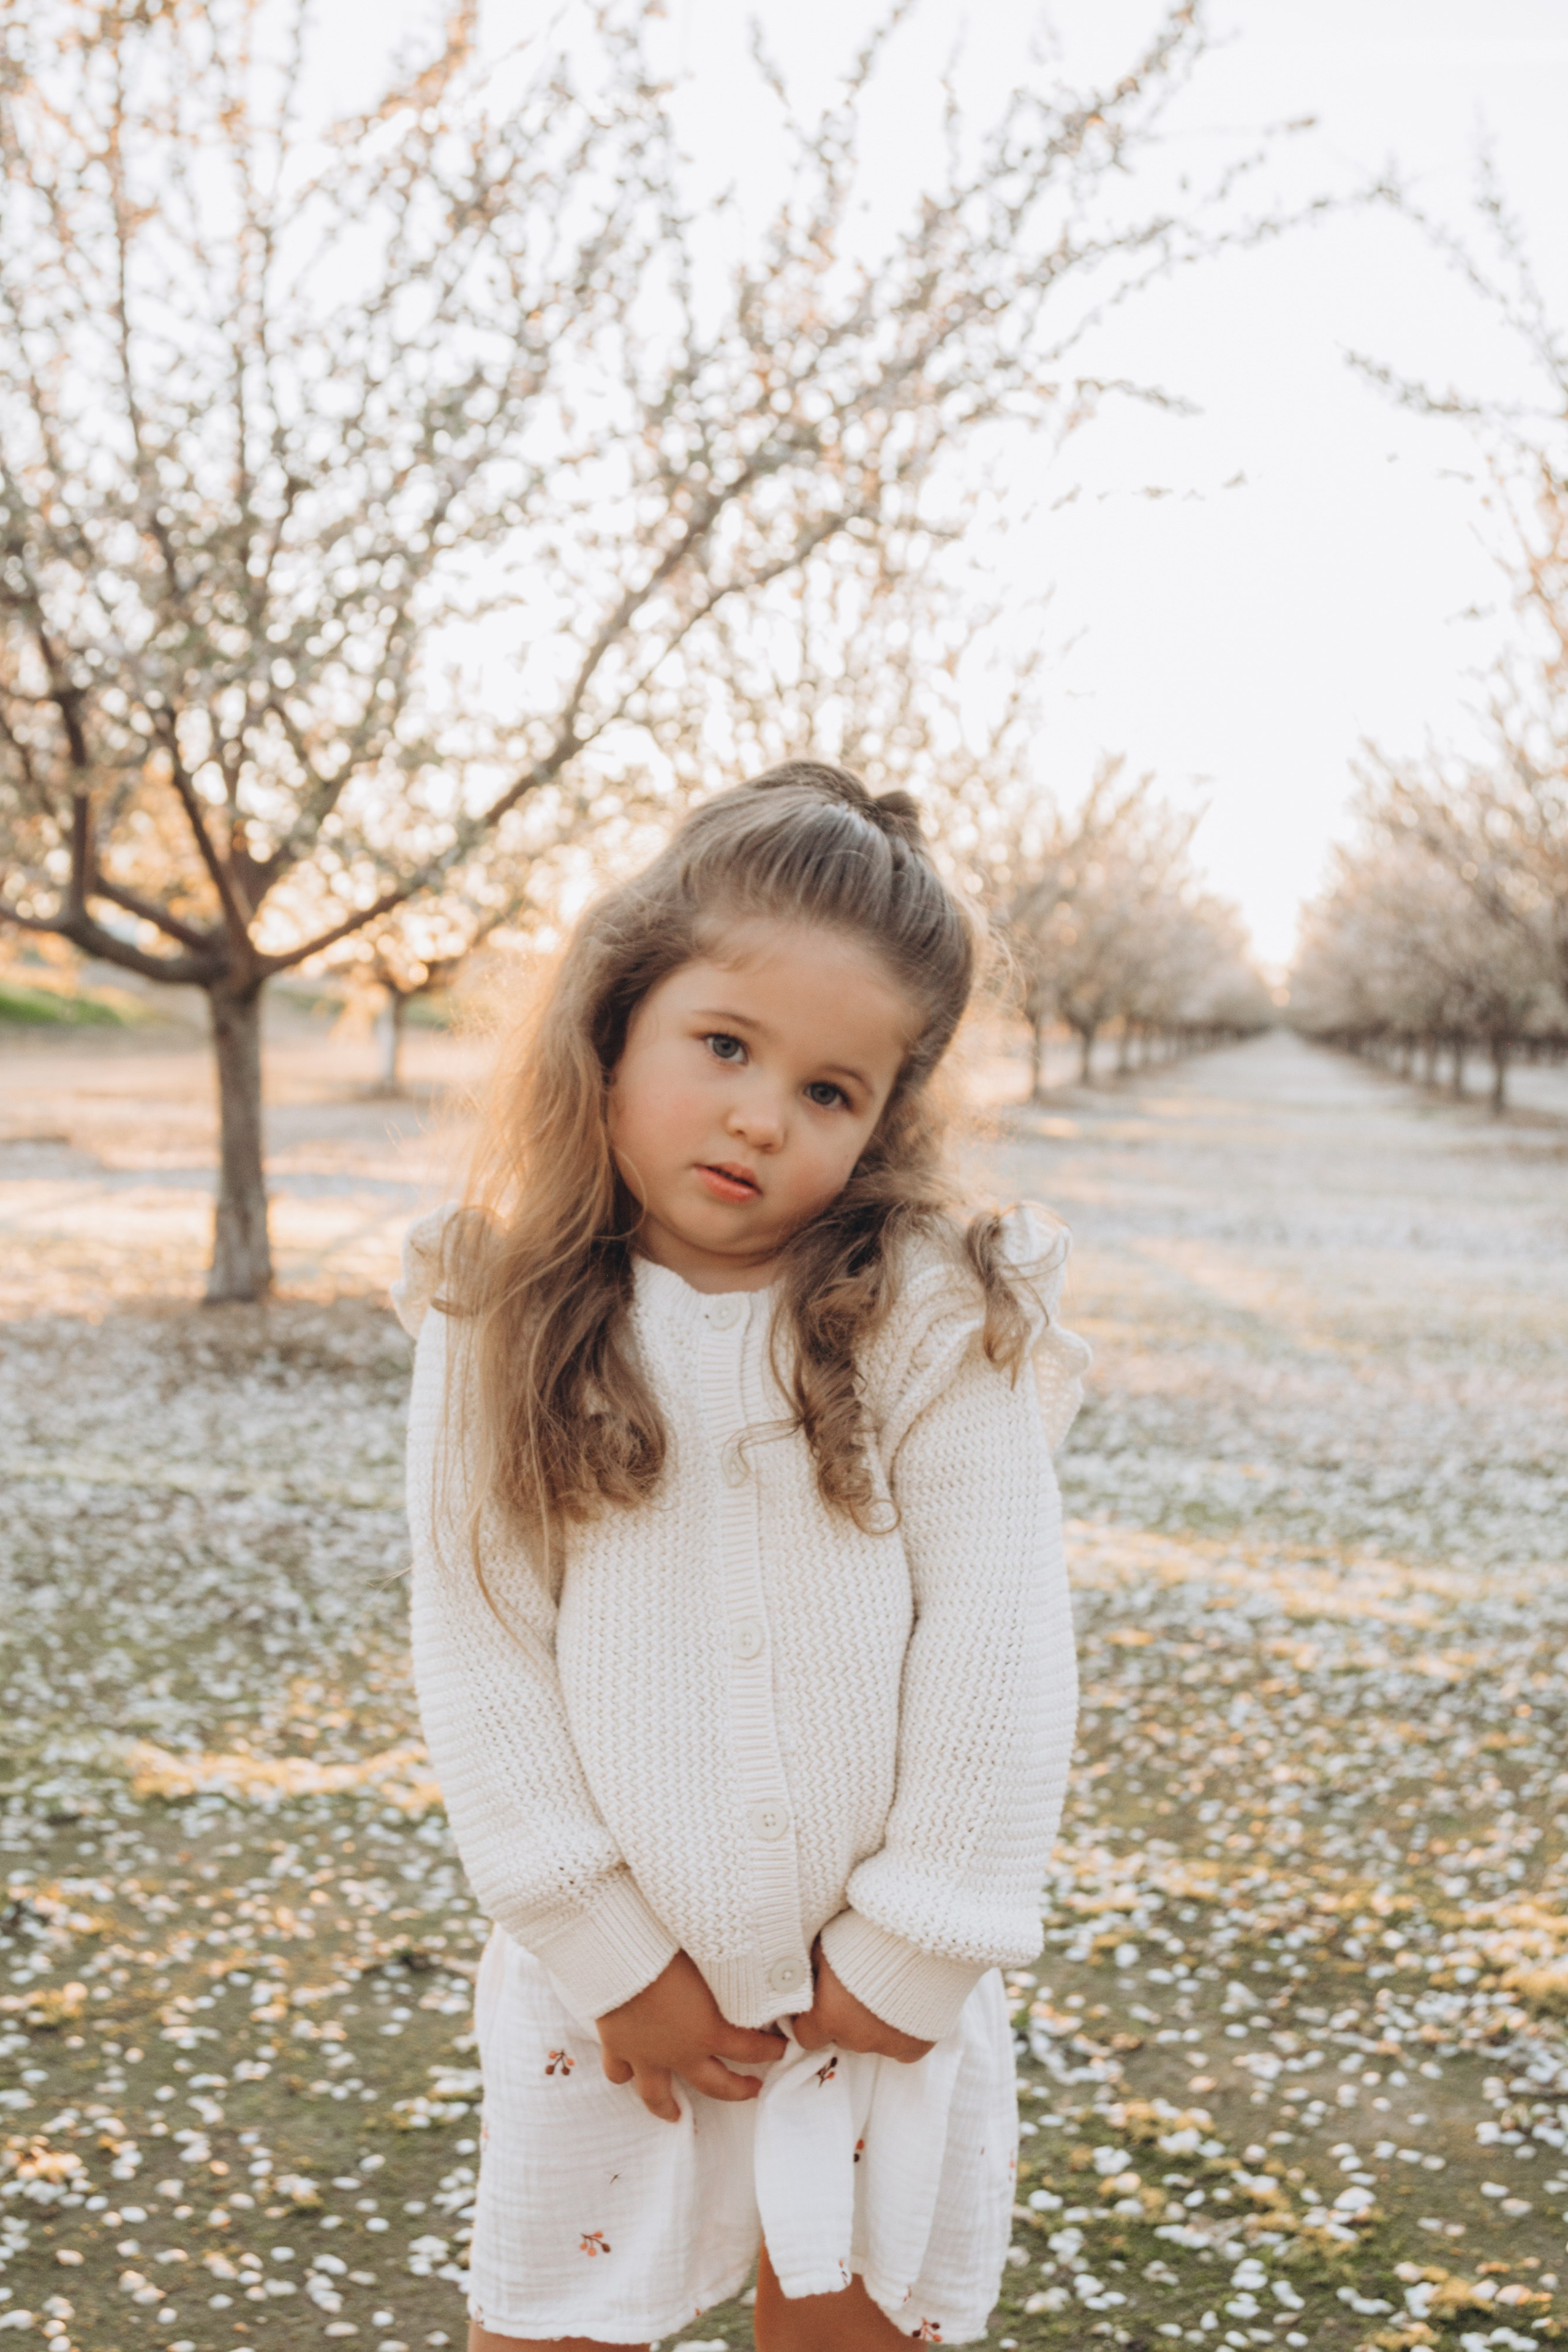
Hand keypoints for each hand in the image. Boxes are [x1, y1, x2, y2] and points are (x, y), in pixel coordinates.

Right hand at [597, 1950, 784, 2121]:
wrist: (620, 1948)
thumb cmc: (672, 1944)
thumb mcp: (719, 1958)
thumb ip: (742, 1975)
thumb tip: (772, 1971)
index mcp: (710, 2032)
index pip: (752, 2049)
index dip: (772, 2051)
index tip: (784, 2048)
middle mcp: (679, 2052)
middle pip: (714, 2085)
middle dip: (737, 2090)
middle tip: (752, 2090)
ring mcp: (644, 2054)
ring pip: (657, 2093)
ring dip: (668, 2106)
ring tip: (675, 2115)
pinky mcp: (615, 2043)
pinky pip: (617, 2071)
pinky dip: (623, 2074)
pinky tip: (627, 2075)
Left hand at [792, 1941, 934, 2063]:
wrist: (918, 1932)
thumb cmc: (864, 1933)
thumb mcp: (823, 1947)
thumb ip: (809, 1975)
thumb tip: (798, 1985)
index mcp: (829, 2017)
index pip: (806, 2036)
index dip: (810, 2019)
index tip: (818, 2003)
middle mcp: (857, 2039)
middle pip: (841, 2037)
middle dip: (844, 2018)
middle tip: (855, 1989)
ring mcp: (889, 2045)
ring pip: (872, 2042)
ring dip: (872, 2025)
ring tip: (883, 1991)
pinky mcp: (919, 2044)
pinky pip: (903, 2050)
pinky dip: (901, 2033)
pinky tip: (903, 2007)